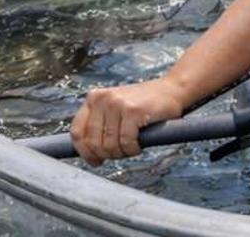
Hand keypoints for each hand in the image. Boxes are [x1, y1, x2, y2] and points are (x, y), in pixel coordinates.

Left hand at [69, 79, 183, 164]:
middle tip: (121, 153)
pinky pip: (126, 142)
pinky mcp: (133, 111)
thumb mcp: (115, 108)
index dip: (85, 151)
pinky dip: (133, 149)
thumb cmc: (144, 104)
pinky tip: (139, 144)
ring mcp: (117, 104)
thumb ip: (100, 125)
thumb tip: (89, 155)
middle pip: (93, 142)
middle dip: (107, 155)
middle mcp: (103, 99)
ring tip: (132, 147)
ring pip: (110, 145)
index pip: (77, 131)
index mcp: (94, 98)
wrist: (172, 89)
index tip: (95, 160)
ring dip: (122, 153)